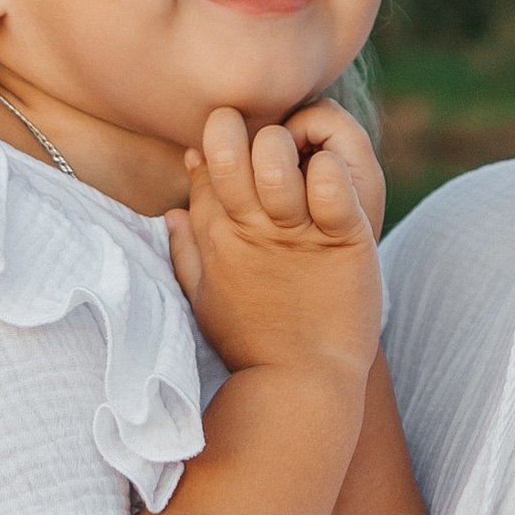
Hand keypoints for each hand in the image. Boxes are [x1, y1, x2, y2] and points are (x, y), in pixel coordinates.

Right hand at [167, 106, 382, 382]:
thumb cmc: (250, 343)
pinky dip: (335, 169)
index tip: (248, 157)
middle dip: (251, 129)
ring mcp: (293, 230)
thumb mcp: (203, 296)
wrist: (298, 386)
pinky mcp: (342, 238)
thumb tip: (171, 214)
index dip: (226, 145)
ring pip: (277, 152)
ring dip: (294, 143)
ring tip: (311, 162)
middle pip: (231, 144)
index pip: (208, 160)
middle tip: (280, 148)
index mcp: (215, 232)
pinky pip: (333, 182)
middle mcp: (248, 224)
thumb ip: (186, 251)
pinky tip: (336, 182)